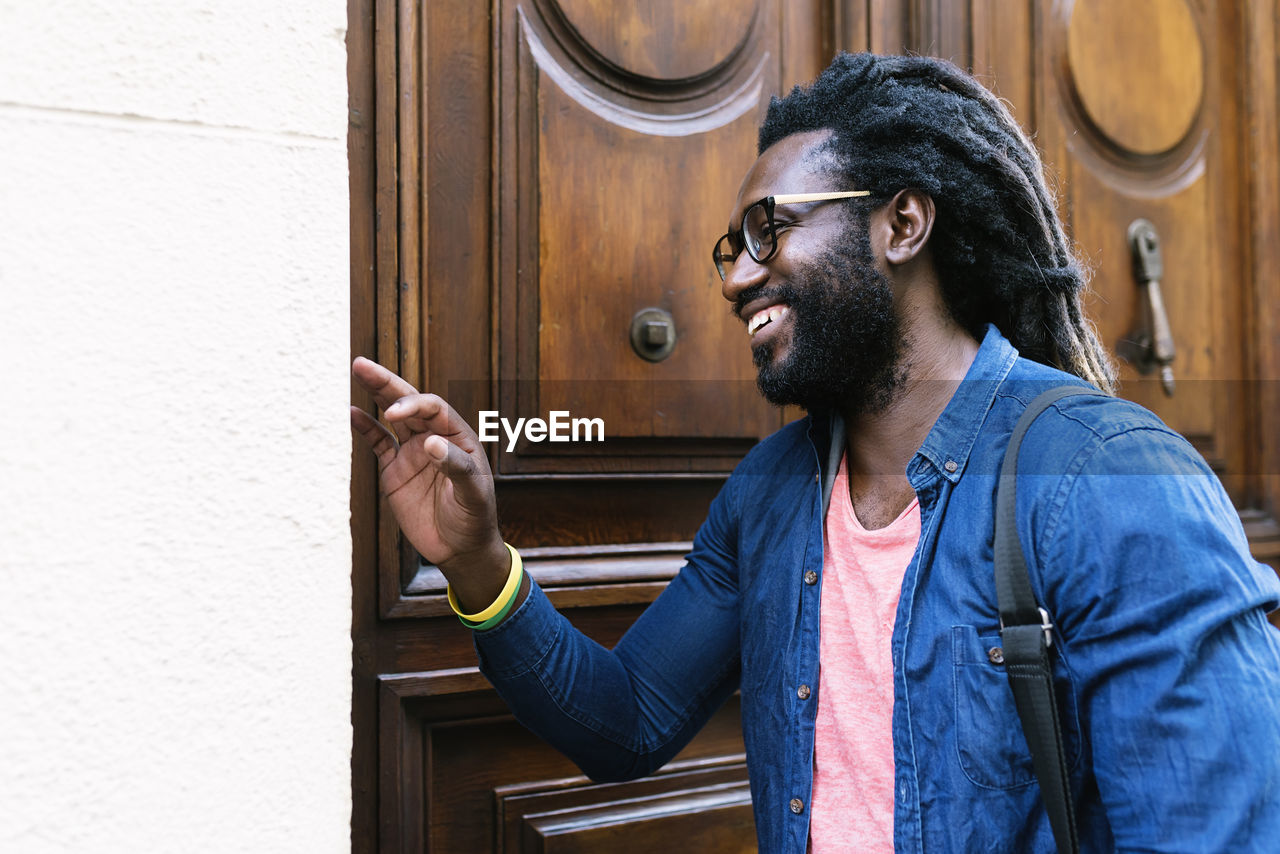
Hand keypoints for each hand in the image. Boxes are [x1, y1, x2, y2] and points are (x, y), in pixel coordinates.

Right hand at [350, 357, 509, 609]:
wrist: (461, 548)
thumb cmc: (475, 519)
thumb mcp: (474, 494)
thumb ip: (456, 467)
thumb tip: (431, 442)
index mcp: (457, 437)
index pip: (433, 408)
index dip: (413, 404)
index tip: (393, 413)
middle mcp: (434, 438)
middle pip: (410, 403)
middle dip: (387, 383)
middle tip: (363, 364)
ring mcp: (413, 453)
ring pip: (391, 418)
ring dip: (376, 395)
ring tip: (357, 371)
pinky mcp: (396, 471)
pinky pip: (378, 443)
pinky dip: (365, 428)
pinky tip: (351, 412)